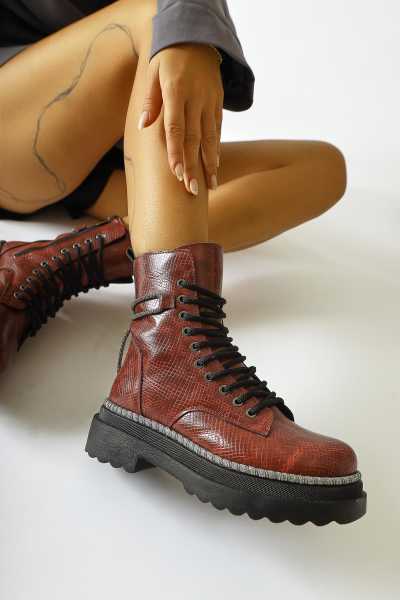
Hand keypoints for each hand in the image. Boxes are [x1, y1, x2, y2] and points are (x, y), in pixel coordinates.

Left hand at [138, 43, 223, 194]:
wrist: (196, 37)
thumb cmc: (169, 58)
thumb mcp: (153, 73)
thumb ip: (149, 100)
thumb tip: (143, 125)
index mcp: (176, 91)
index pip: (176, 128)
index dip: (176, 152)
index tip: (176, 174)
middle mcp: (195, 98)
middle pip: (194, 138)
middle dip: (193, 166)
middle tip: (192, 190)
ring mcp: (209, 101)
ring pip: (210, 137)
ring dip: (210, 163)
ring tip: (210, 185)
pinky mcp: (218, 102)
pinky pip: (217, 129)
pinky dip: (216, 149)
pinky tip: (215, 166)